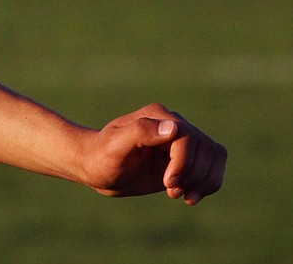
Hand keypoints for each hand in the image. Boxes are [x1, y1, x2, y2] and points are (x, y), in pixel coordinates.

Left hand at [80, 103, 225, 204]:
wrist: (98, 168)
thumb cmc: (102, 156)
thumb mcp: (116, 146)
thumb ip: (141, 132)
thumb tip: (174, 127)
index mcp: (157, 116)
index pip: (188, 137)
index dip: (183, 163)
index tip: (167, 184)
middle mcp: (173, 124)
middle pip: (206, 148)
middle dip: (193, 175)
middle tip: (170, 191)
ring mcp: (181, 141)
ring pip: (215, 156)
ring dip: (204, 181)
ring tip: (180, 195)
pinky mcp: (186, 158)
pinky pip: (213, 167)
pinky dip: (208, 185)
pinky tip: (189, 197)